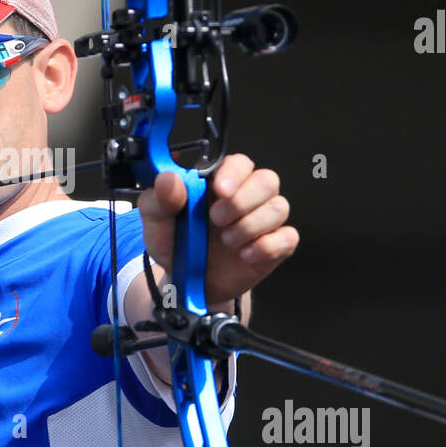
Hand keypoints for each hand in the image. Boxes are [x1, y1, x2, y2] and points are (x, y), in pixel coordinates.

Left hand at [137, 154, 298, 309]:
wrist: (187, 283)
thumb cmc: (176, 244)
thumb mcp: (157, 222)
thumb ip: (159, 199)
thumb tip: (168, 179)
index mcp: (219, 183)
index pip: (240, 163)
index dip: (234, 173)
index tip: (220, 190)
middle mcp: (246, 196)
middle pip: (268, 180)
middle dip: (243, 201)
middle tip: (217, 220)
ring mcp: (263, 221)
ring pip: (279, 207)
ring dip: (251, 225)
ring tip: (227, 241)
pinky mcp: (274, 246)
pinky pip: (288, 237)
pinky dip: (267, 246)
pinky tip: (245, 255)